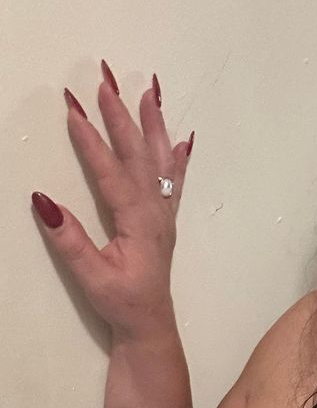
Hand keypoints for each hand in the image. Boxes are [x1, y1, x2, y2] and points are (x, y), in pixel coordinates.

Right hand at [31, 61, 193, 340]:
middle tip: (106, 79)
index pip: (112, 172)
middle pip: (139, 155)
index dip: (92, 140)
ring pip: (160, 161)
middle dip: (121, 115)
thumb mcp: (92, 277)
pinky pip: (175, 181)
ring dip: (153, 125)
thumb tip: (43, 200)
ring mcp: (163, 215)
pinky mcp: (164, 222)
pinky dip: (178, 157)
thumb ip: (70, 240)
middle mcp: (156, 212)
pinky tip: (182, 140)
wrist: (151, 327)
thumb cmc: (123, 304)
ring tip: (150, 92)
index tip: (74, 107)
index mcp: (138, 222)